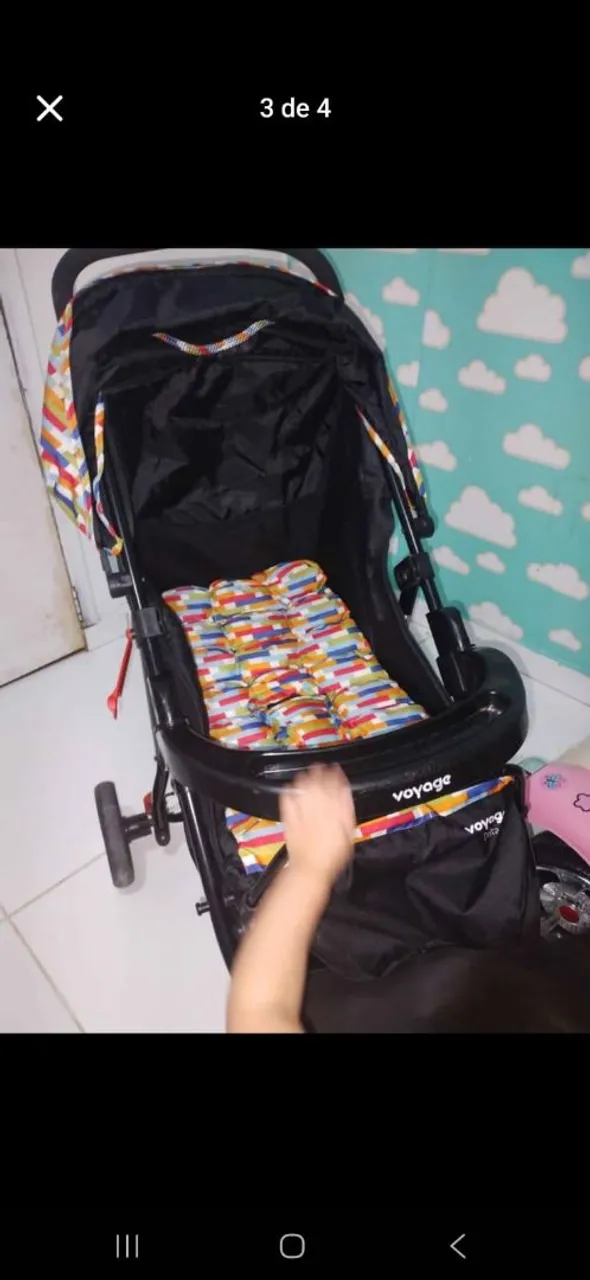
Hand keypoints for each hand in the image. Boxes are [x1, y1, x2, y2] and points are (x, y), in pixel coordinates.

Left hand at [280, 765, 355, 890]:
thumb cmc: (332, 855)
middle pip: (317, 784)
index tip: (335, 768)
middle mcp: (317, 808)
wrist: (310, 869)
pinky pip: (288, 801)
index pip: (335, 786)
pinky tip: (290, 788)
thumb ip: (346, 809)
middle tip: (319, 765)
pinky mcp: (289, 819)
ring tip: (306, 772)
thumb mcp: (348, 832)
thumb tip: (345, 791)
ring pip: (302, 789)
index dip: (335, 774)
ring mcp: (301, 813)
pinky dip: (289, 792)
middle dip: (319, 772)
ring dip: (304, 778)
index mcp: (334, 811)